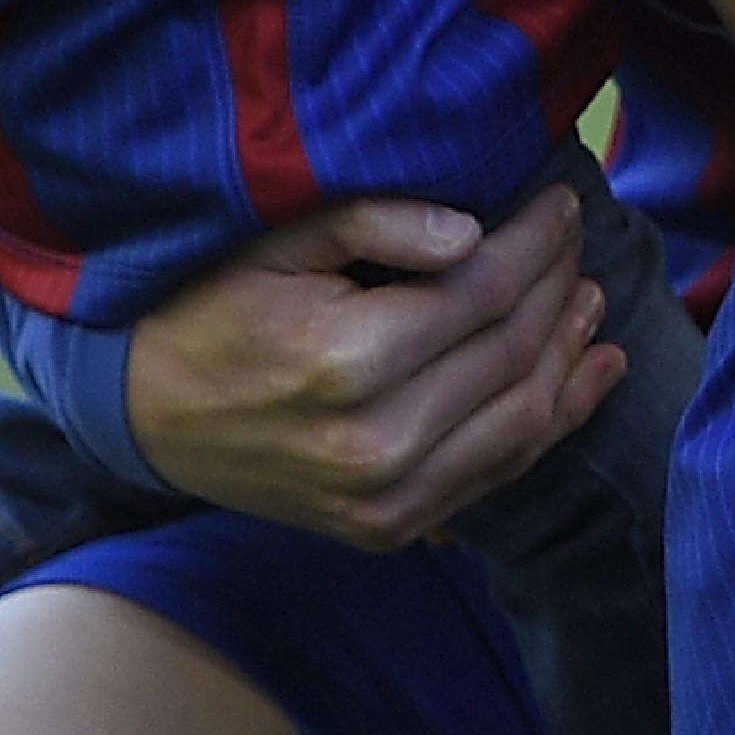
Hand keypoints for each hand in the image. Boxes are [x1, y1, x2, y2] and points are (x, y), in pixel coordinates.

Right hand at [124, 186, 623, 546]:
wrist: (143, 418)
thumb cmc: (207, 310)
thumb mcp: (273, 240)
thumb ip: (374, 222)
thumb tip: (473, 232)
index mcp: (347, 362)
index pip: (483, 292)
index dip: (535, 243)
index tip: (561, 203)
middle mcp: (377, 445)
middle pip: (513, 353)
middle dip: (558, 287)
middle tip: (578, 240)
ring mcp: (387, 502)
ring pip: (523, 421)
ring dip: (570, 356)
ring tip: (590, 301)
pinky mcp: (390, 531)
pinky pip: (497, 473)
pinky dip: (552, 422)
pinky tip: (586, 375)